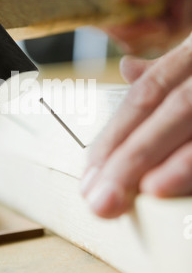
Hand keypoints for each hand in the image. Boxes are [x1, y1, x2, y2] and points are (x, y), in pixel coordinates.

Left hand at [80, 33, 191, 218]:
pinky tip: (163, 188)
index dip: (116, 134)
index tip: (90, 174)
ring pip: (189, 115)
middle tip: (99, 202)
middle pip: (167, 108)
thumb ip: (166, 70)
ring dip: (158, 162)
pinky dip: (190, 167)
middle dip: (129, 156)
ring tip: (125, 199)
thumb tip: (129, 70)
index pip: (147, 94)